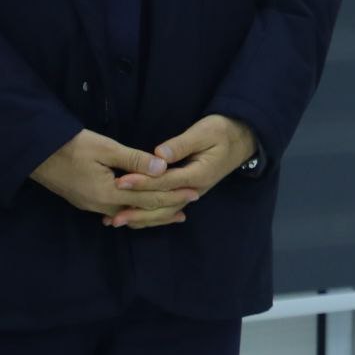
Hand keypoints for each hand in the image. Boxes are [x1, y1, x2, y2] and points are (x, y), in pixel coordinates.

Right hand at [28, 131, 178, 226]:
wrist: (35, 153)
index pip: (149, 199)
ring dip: (150, 212)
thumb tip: (162, 169)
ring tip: (170, 212)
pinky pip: (116, 210)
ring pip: (128, 214)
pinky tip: (138, 209)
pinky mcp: (85, 201)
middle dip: (165, 209)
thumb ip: (134, 160)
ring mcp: (91, 206)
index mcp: (107, 194)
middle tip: (188, 208)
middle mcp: (100, 206)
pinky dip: (133, 210)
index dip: (173, 196)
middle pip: (140, 212)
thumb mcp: (105, 148)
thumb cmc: (70, 146)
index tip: (194, 193)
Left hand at [109, 115, 259, 228]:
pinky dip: (150, 216)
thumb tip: (159, 154)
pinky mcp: (187, 193)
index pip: (166, 181)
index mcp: (199, 174)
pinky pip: (167, 209)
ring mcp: (192, 193)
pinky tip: (133, 219)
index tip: (121, 183)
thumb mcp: (205, 132)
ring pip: (164, 212)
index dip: (143, 183)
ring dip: (141, 219)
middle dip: (137, 211)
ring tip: (116, 222)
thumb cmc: (222, 132)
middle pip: (163, 205)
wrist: (242, 139)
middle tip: (113, 217)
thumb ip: (182, 144)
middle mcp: (195, 189)